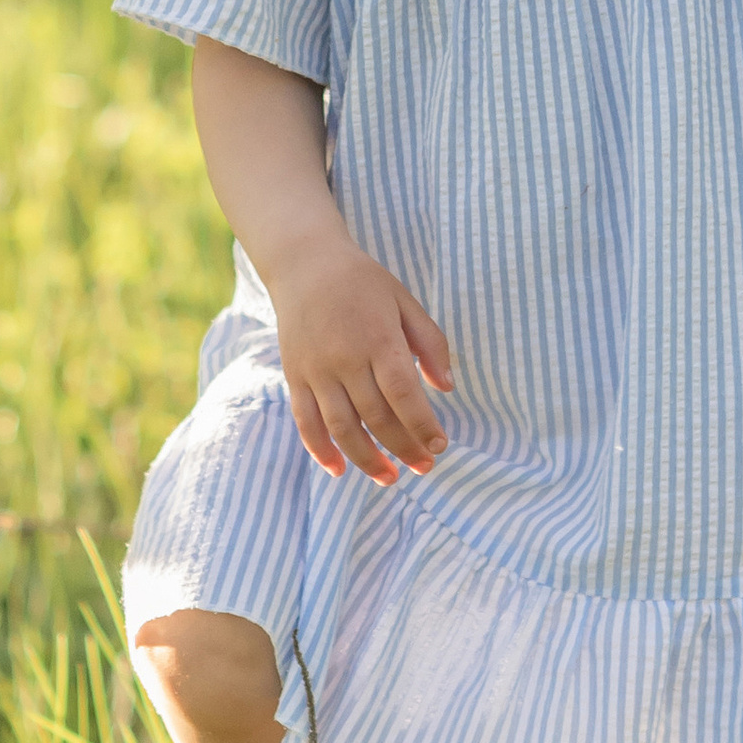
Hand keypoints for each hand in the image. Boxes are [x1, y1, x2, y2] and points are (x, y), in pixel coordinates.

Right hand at [267, 241, 453, 484]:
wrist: (304, 262)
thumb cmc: (363, 282)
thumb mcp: (404, 301)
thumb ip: (430, 342)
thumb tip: (447, 387)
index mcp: (378, 338)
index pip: (403, 393)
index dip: (422, 425)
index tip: (440, 445)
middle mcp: (346, 358)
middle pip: (376, 416)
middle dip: (403, 448)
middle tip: (425, 466)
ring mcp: (317, 369)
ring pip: (342, 427)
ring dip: (366, 459)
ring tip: (389, 479)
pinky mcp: (295, 375)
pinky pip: (306, 421)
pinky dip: (321, 450)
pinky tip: (339, 470)